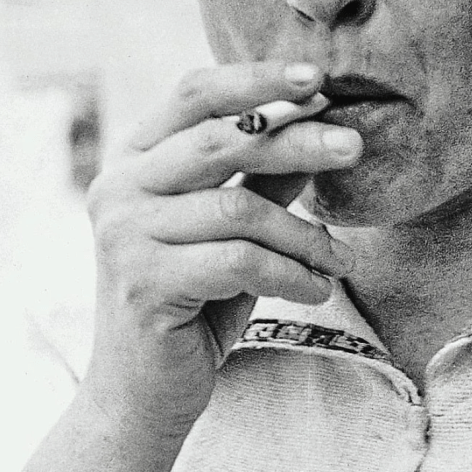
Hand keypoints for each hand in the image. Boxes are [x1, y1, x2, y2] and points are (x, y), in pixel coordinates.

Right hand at [80, 62, 360, 441]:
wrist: (143, 393)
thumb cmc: (196, 295)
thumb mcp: (236, 225)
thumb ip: (266, 174)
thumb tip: (320, 119)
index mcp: (135, 155)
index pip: (195, 93)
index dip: (257, 79)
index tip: (318, 78)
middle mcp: (118, 185)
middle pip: (218, 141)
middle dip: (294, 140)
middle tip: (353, 145)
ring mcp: (123, 234)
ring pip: (238, 208)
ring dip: (303, 234)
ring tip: (338, 258)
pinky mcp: (141, 283)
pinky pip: (239, 261)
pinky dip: (292, 272)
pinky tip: (316, 288)